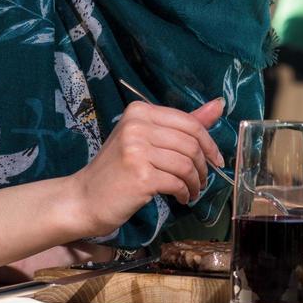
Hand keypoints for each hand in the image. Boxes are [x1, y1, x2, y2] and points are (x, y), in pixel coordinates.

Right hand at [71, 98, 225, 235]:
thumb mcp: (146, 139)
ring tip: (192, 191)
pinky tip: (182, 198)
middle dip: (203, 165)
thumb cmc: (117, 169)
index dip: (209, 142)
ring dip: (196, 182)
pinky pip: (177, 182)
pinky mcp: (140, 176)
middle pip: (190, 143)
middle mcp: (137, 126)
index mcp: (139, 111)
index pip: (189, 122)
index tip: (216, 159)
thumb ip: (182, 124)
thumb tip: (219, 104)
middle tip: (203, 180)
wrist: (84, 198)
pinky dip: (185, 192)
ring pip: (186, 164)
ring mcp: (137, 150)